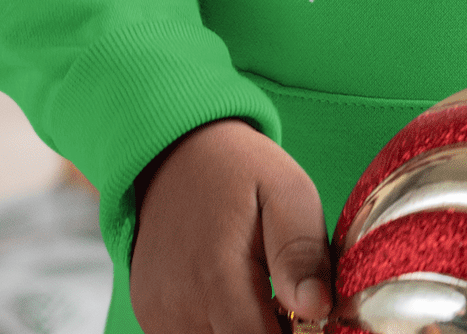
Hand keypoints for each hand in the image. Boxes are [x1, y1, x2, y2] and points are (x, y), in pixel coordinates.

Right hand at [131, 118, 332, 333]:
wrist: (173, 151)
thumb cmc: (238, 169)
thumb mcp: (285, 190)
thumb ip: (301, 252)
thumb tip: (317, 309)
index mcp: (217, 276)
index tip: (307, 316)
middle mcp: (180, 307)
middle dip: (269, 331)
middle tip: (284, 298)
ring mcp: (159, 315)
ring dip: (243, 329)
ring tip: (256, 290)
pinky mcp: (150, 315)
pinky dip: (219, 326)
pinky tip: (230, 296)